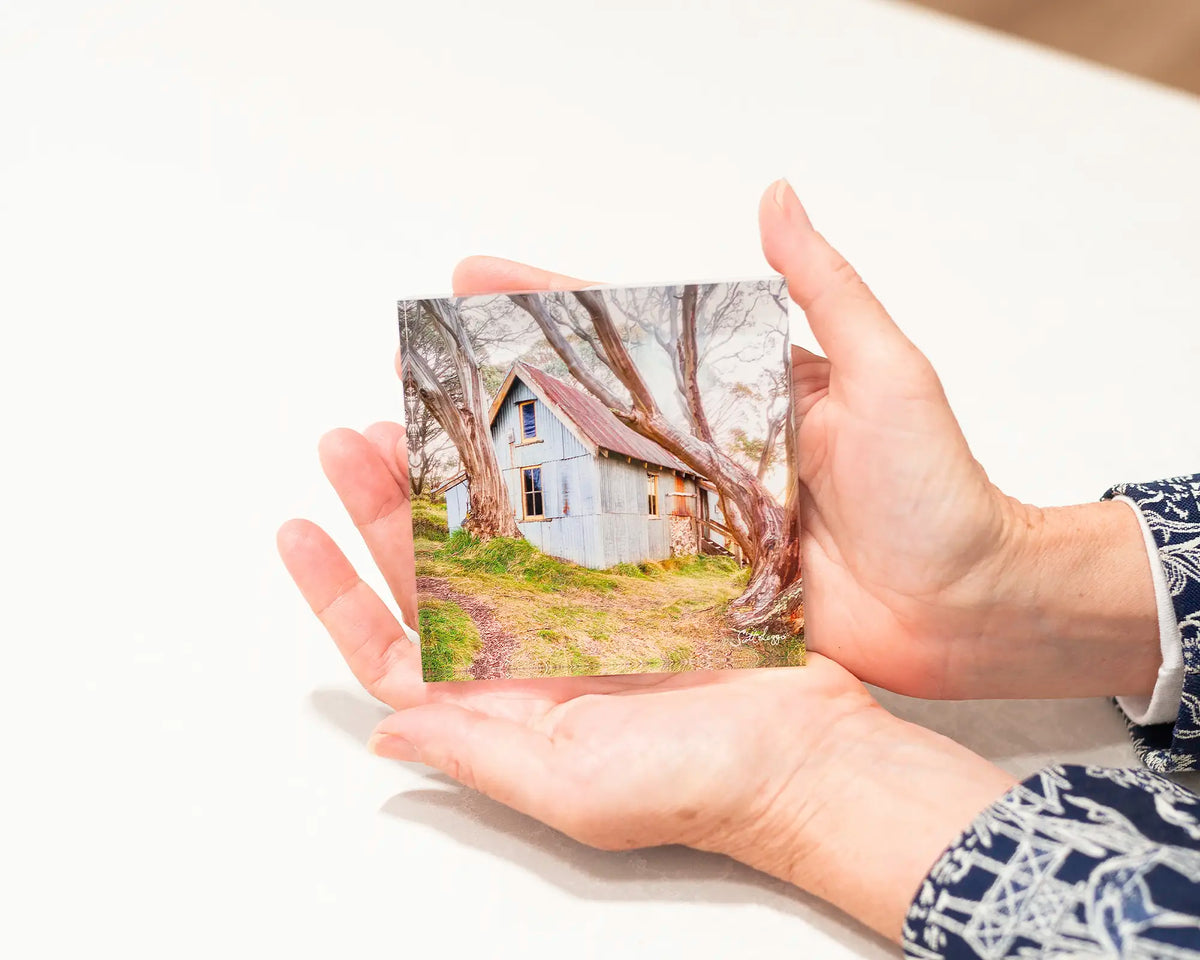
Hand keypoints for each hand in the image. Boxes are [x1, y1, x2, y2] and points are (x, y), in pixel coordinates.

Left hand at [277, 420, 1012, 942]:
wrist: (813, 754)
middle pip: (432, 572)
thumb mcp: (577, 788)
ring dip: (445, 482)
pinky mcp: (637, 574)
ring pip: (490, 533)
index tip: (297, 531)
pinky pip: (570, 518)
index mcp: (502, 703)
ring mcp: (582, 608)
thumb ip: (478, 754)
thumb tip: (387, 729)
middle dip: (382, 507)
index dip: (338, 592)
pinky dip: (538, 476)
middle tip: (351, 443)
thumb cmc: (702, 785)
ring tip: (410, 426)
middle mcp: (532, 652)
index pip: (394, 646)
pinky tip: (516, 439)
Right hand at [446, 191, 1159, 700]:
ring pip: (591, 483)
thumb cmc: (938, 487)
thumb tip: (776, 198)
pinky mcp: (705, 582)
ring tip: (429, 453)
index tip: (472, 274)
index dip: (546, 300)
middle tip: (419, 369)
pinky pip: (624, 561)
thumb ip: (825, 288)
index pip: (627, 331)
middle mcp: (707, 449)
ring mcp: (700, 517)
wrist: (967, 605)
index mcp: (738, 389)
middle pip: (588, 406)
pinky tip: (503, 546)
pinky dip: (565, 552)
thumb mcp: (887, 370)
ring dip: (514, 466)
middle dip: (502, 382)